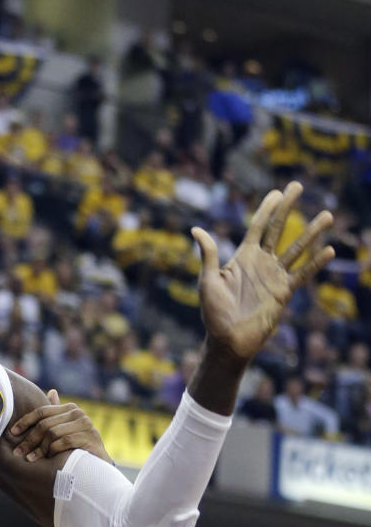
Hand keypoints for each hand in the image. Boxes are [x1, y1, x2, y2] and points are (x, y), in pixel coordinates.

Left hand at [8, 389, 112, 462]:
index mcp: (70, 409)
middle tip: (18, 452)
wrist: (100, 466)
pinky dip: (53, 451)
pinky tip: (47, 460)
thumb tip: (52, 391)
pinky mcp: (90, 438)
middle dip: (29, 439)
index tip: (12, 432)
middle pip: (45, 424)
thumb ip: (57, 414)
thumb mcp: (67, 429)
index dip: (25, 421)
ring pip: (52, 434)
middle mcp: (79, 413)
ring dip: (39, 448)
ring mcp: (86, 425)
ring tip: (30, 458)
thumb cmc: (79, 448)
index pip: (42, 411)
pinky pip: (64, 442)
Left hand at [191, 182, 333, 363]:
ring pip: (296, 249)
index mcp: (242, 257)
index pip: (257, 226)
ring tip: (327, 215)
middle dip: (288, 208)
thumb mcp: (207, 280)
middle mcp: (261, 263)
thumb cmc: (213, 313)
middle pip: (278, 229)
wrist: (228, 341)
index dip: (266, 209)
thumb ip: (208, 254)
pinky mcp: (284, 293)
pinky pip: (302, 274)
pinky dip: (315, 263)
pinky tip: (329, 250)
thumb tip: (196, 229)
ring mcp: (274, 277)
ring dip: (311, 232)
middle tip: (298, 186)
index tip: (276, 192)